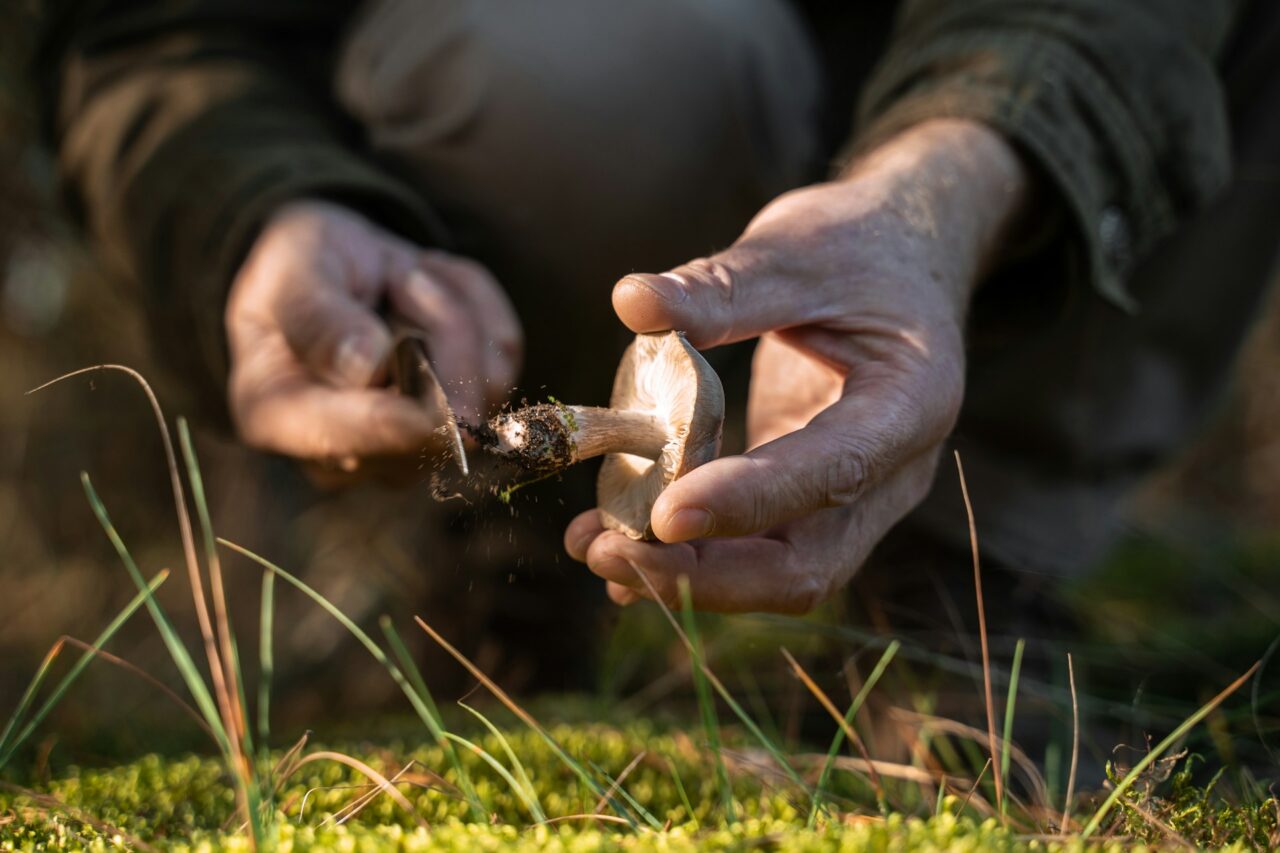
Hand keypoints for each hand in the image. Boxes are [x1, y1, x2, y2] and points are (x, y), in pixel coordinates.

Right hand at [226, 200, 520, 472]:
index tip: (428, 410)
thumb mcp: (293, 268)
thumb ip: (317, 316)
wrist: (334, 264)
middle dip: (434, 327)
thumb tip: (363, 368)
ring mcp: (411, 442)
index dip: (390, 427)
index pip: (342, 439)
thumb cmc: (299, 268)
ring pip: (481, 385)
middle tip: (397, 276)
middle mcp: (350, 449)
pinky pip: (502, 356)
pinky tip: (434, 293)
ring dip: (454, 310)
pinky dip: (478, 306)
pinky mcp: (463, 414)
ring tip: (405, 281)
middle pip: (430, 419)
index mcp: (279, 416)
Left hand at [565, 119, 1029, 612]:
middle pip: (808, 561)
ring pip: (778, 572)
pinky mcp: (811, 501)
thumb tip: (631, 301)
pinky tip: (619, 547)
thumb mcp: (796, 249)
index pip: (834, 470)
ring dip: (686, 576)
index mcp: (910, 401)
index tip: (664, 514)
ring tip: (595, 549)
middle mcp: (892, 470)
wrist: (906, 258)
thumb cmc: (860, 246)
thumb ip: (723, 286)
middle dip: (706, 573)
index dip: (751, 501)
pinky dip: (690, 557)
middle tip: (610, 554)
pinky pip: (756, 549)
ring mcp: (855, 497)